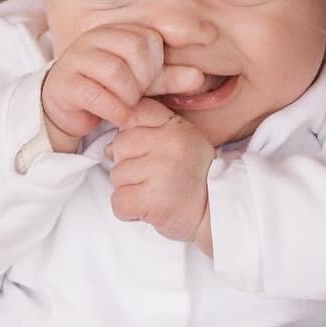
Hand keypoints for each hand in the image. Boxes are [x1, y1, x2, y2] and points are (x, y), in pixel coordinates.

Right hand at [41, 25, 203, 151]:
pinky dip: (114, 110)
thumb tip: (199, 77)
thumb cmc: (110, 90)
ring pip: (116, 72)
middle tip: (136, 96)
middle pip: (135, 50)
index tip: (147, 82)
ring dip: (128, 96)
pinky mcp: (64, 84)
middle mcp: (94, 38)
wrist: (69, 109)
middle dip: (142, 81)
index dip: (155, 66)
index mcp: (116, 31)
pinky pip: (96, 94)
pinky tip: (119, 117)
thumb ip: (170, 77)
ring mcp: (76, 58)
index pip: (149, 39)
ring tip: (127, 106)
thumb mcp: (144, 83)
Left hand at [109, 99, 214, 243]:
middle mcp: (169, 144)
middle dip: (128, 164)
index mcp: (176, 127)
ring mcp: (160, 171)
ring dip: (129, 189)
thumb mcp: (182, 143)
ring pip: (117, 175)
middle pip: (119, 145)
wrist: (216, 213)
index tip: (145, 151)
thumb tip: (108, 148)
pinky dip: (128, 211)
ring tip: (154, 193)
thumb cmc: (194, 179)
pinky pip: (118, 201)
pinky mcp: (152, 200)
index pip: (135, 113)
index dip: (132, 134)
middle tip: (152, 178)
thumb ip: (150, 133)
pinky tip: (148, 208)